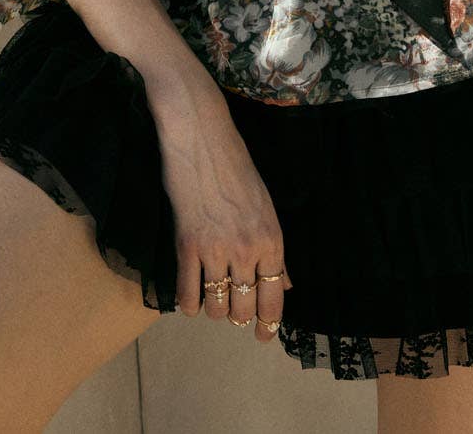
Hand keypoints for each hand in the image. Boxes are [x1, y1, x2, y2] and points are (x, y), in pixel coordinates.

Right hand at [146, 78, 291, 343]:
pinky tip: (189, 299)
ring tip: (212, 301)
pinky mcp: (187, 244)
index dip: (269, 323)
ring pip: (218, 305)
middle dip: (241, 318)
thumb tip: (285, 284)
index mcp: (272, 239)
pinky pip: (188, 292)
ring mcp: (216, 249)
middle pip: (246, 306)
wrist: (201, 136)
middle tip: (235, 317)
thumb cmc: (235, 165)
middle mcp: (247, 249)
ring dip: (215, 310)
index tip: (263, 337)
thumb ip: (273, 248)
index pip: (274, 296)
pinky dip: (188, 303)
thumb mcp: (264, 205)